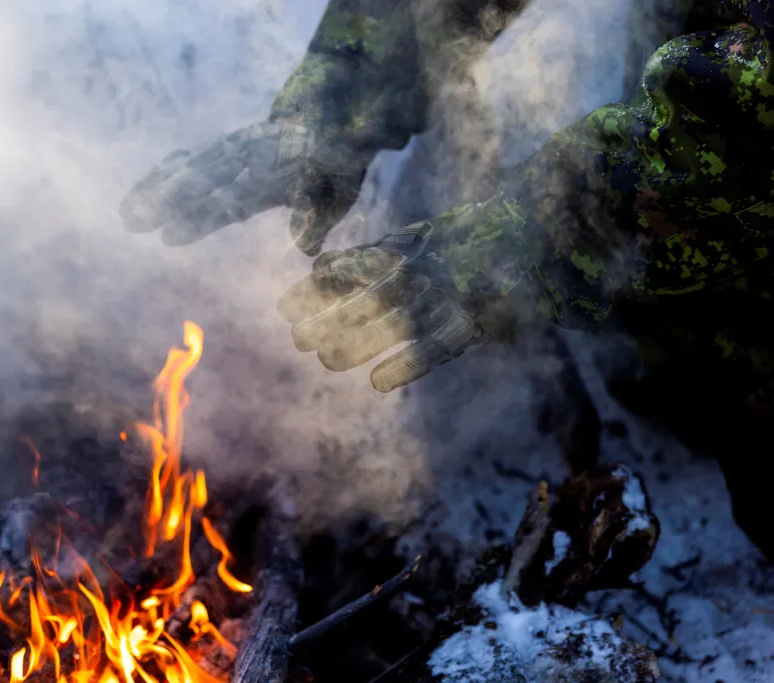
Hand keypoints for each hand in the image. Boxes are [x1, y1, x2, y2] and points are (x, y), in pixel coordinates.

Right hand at [119, 120, 369, 255]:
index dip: (201, 216)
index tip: (169, 237)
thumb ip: (318, 217)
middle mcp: (249, 156)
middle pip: (200, 179)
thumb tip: (306, 248)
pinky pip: (190, 158)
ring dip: (156, 189)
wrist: (330, 113)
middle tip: (132, 223)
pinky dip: (165, 172)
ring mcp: (233, 148)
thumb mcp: (338, 192)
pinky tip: (142, 191)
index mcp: (277, 171)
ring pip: (189, 167)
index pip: (232, 197)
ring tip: (126, 213)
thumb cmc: (335, 166)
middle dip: (164, 201)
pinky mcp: (224, 145)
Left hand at [276, 228, 483, 391]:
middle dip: (327, 321)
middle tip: (298, 340)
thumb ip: (364, 255)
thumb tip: (317, 267)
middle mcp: (417, 275)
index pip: (349, 271)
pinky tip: (378, 382)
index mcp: (400, 252)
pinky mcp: (467, 327)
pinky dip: (405, 366)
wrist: (518, 248)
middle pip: (364, 301)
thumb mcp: (407, 242)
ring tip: (327, 359)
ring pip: (393, 326)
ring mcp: (441, 300)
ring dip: (357, 344)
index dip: (315, 290)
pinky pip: (432, 350)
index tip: (285, 308)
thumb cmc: (452, 249)